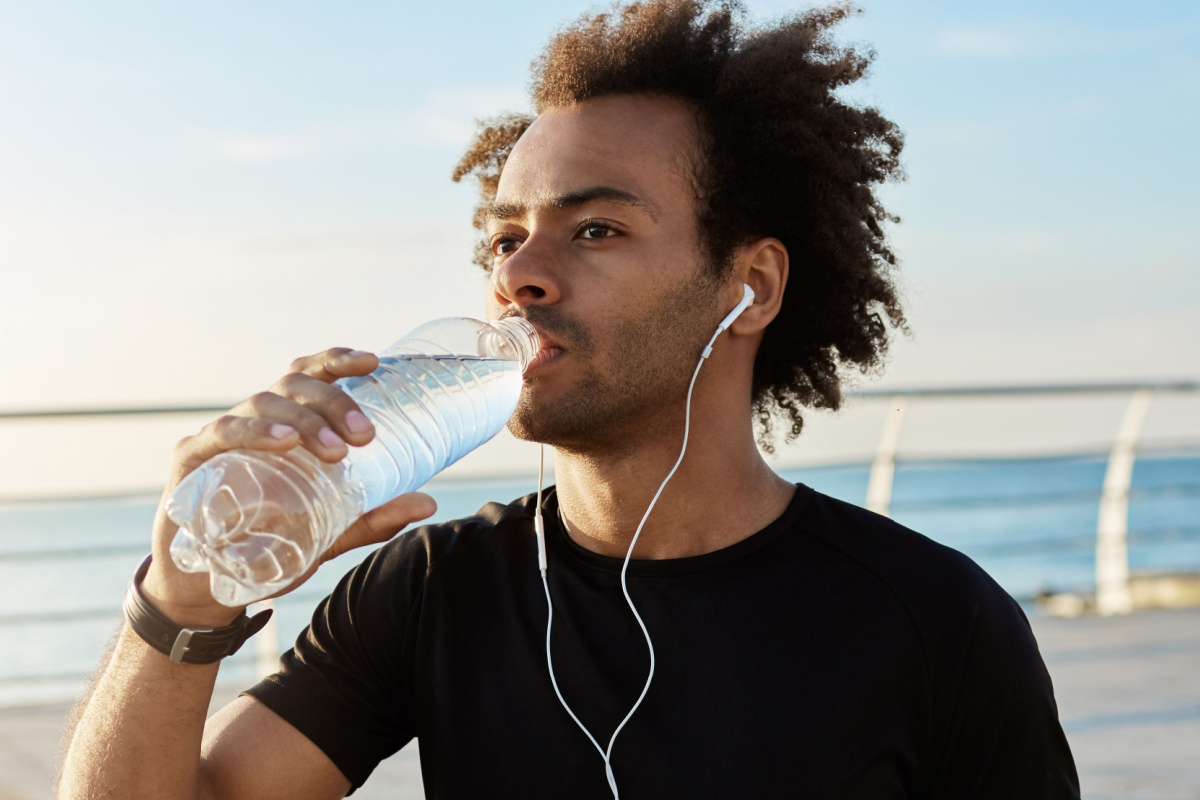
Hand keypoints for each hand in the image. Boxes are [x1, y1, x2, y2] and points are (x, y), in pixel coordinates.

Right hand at [142, 348, 436, 625]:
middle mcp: (258, 419)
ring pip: (264, 402)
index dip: (339, 360)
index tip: (373, 362)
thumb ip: (372, 518)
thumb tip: (428, 504)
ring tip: (333, 450)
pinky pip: (224, 432)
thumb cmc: (267, 545)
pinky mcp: (193, 457)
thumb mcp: (328, 533)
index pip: (312, 376)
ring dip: (303, 420)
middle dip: (334, 401)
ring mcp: (224, 435)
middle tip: (366, 436)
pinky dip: (255, 432)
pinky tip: (283, 443)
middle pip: (294, 385)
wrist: (205, 587)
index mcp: (288, 423)